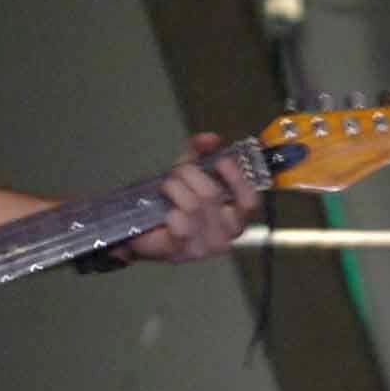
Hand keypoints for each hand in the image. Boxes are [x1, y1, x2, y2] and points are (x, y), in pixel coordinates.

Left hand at [119, 133, 261, 265]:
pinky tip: (166, 214)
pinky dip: (168, 211)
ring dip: (174, 188)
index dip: (236, 178)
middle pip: (212, 193)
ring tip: (168, 190)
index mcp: (233, 219)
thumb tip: (210, 139)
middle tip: (178, 173)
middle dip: (190, 174)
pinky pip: (179, 222)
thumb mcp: (188, 176)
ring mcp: (204, 246)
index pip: (248, 200)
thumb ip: (200, 155)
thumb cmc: (170, 208)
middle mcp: (223, 236)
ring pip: (193, 204)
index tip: (222, 160)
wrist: (141, 234)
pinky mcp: (182, 251)